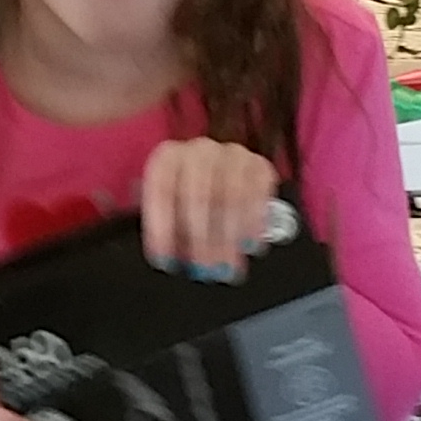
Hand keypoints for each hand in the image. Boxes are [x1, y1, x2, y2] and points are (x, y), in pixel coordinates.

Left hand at [141, 138, 278, 283]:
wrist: (222, 173)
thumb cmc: (188, 198)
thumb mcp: (168, 207)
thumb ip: (164, 228)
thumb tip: (165, 258)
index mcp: (169, 157)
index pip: (162, 190)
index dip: (162, 228)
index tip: (165, 259)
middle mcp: (200, 151)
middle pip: (199, 195)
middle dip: (200, 238)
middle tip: (203, 270)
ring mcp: (232, 154)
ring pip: (231, 196)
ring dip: (229, 237)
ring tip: (227, 266)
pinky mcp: (259, 165)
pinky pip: (258, 194)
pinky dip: (254, 223)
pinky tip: (250, 247)